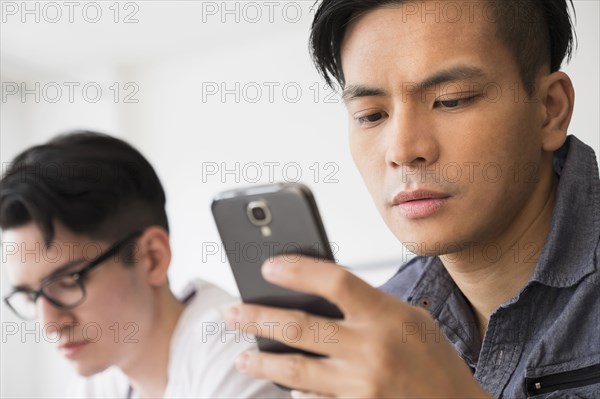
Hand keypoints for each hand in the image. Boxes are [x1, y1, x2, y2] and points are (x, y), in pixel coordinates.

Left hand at [225, 256, 489, 397]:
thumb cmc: (434, 362)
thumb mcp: (410, 321)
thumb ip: (368, 306)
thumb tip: (318, 294)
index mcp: (388, 316)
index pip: (335, 281)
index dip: (298, 269)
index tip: (269, 266)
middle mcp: (372, 350)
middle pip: (300, 326)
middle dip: (258, 318)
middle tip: (231, 312)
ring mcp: (362, 385)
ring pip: (295, 369)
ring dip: (262, 360)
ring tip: (242, 354)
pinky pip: (312, 397)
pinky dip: (291, 388)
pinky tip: (277, 381)